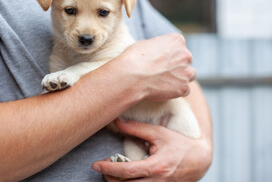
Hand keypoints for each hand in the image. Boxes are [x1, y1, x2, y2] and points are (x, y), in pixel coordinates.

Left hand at [92, 119, 212, 181]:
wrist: (201, 159)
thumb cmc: (179, 144)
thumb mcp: (159, 133)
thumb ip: (137, 128)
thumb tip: (117, 122)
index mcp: (157, 167)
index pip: (126, 171)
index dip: (108, 168)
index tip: (95, 164)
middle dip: (110, 178)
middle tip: (102, 167)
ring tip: (111, 173)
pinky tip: (124, 178)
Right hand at [118, 33, 195, 101]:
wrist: (131, 77)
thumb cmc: (133, 59)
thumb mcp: (144, 44)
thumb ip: (157, 47)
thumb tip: (157, 52)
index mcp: (177, 40)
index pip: (179, 47)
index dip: (170, 54)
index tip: (161, 60)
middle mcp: (185, 54)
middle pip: (186, 60)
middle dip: (176, 66)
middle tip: (162, 72)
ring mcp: (186, 72)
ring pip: (188, 75)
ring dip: (180, 78)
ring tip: (163, 82)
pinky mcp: (183, 87)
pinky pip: (184, 90)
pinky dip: (176, 91)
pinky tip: (163, 90)